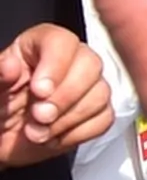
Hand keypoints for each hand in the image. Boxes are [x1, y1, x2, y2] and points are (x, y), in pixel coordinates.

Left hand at [0, 27, 114, 165]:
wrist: (2, 138)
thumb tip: (9, 66)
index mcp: (40, 46)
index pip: (61, 41)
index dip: (55, 65)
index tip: (39, 91)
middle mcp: (70, 60)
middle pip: (91, 65)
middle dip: (65, 97)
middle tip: (39, 117)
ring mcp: (88, 86)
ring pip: (100, 94)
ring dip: (68, 119)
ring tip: (38, 133)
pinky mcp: (97, 111)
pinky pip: (104, 119)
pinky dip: (78, 133)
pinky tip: (54, 138)